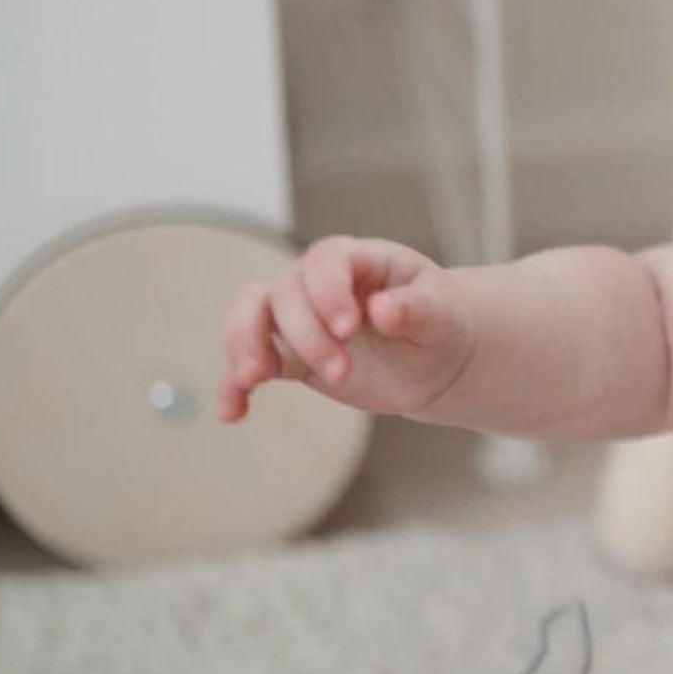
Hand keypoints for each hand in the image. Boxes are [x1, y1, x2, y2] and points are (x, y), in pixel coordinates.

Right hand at [217, 236, 472, 422]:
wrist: (435, 358)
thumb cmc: (440, 322)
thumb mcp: (441, 313)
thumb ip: (416, 308)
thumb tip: (382, 310)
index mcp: (356, 260)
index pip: (326, 261)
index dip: (329, 292)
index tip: (349, 328)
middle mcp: (317, 282)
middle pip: (286, 294)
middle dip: (307, 335)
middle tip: (341, 373)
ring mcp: (297, 317)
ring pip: (249, 315)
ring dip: (246, 345)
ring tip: (254, 379)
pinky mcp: (289, 355)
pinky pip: (250, 363)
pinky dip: (234, 386)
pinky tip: (231, 413)